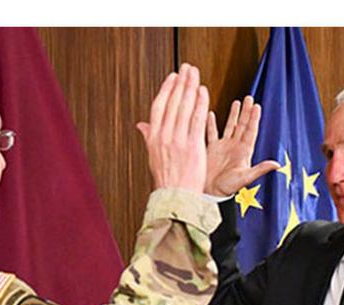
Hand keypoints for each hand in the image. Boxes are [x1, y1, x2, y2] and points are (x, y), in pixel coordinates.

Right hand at [136, 63, 208, 192]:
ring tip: (195, 74)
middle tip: (187, 68)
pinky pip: (196, 120)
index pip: (159, 107)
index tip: (173, 77)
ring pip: (184, 108)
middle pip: (172, 103)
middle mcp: (164, 136)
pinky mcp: (192, 146)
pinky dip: (200, 103)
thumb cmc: (167, 180)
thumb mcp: (153, 156)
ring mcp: (178, 140)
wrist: (175, 197)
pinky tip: (203, 91)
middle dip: (180, 83)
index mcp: (154, 138)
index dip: (166, 90)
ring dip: (190, 88)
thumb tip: (140, 125)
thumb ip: (149, 137)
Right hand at [205, 96, 279, 196]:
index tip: (257, 106)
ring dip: (233, 115)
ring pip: (229, 126)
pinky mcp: (211, 149)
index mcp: (243, 151)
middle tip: (249, 98)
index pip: (250, 131)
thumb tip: (277, 164)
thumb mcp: (245, 178)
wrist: (210, 193)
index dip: (254, 119)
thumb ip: (260, 169)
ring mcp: (223, 147)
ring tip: (237, 102)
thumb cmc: (227, 187)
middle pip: (242, 125)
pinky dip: (211, 123)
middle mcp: (234, 147)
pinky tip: (210, 114)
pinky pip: (211, 133)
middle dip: (246, 112)